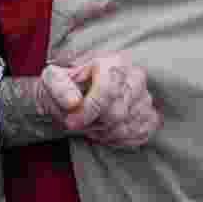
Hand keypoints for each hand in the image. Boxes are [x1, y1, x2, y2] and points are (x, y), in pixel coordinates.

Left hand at [36, 54, 160, 148]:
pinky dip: (118, 139)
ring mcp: (145, 96)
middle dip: (93, 124)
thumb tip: (73, 102)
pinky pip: (138, 134)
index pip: (107, 90)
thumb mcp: (52, 79)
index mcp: (112, 61)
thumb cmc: (63, 83)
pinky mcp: (150, 115)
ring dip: (103, 133)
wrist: (73, 92)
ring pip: (128, 126)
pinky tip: (102, 133)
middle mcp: (134, 76)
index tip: (71, 122)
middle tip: (77, 124)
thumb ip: (59, 87)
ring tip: (88, 126)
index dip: (88, 110)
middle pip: (118, 112)